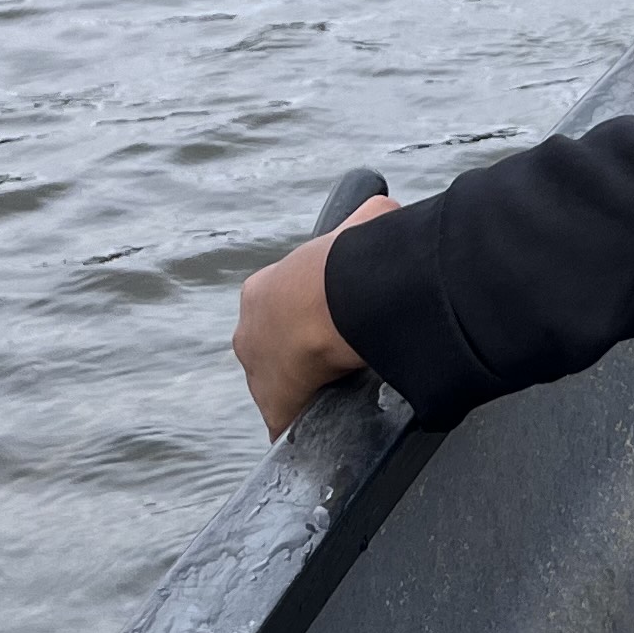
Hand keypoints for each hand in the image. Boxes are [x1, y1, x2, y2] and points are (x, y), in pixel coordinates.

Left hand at [233, 190, 395, 437]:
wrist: (333, 300)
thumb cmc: (347, 260)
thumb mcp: (360, 225)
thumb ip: (366, 219)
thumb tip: (384, 211)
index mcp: (261, 291)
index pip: (282, 310)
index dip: (308, 316)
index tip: (335, 320)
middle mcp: (248, 331)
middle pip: (277, 351)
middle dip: (304, 353)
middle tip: (341, 354)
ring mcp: (258, 371)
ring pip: (284, 385)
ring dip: (310, 385)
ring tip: (346, 382)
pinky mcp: (275, 407)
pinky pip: (291, 421)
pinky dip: (311, 421)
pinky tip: (336, 419)